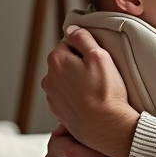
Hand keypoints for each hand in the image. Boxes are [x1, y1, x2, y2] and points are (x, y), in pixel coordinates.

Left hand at [41, 25, 138, 156]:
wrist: (106, 127)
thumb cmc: (106, 92)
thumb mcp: (100, 56)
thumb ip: (83, 38)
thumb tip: (72, 29)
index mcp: (56, 61)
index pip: (68, 43)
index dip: (84, 49)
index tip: (96, 59)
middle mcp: (49, 79)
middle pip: (64, 61)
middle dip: (78, 64)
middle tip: (98, 74)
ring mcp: (51, 97)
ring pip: (65, 79)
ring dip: (76, 80)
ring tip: (95, 90)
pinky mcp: (57, 111)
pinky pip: (66, 96)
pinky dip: (75, 96)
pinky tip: (89, 101)